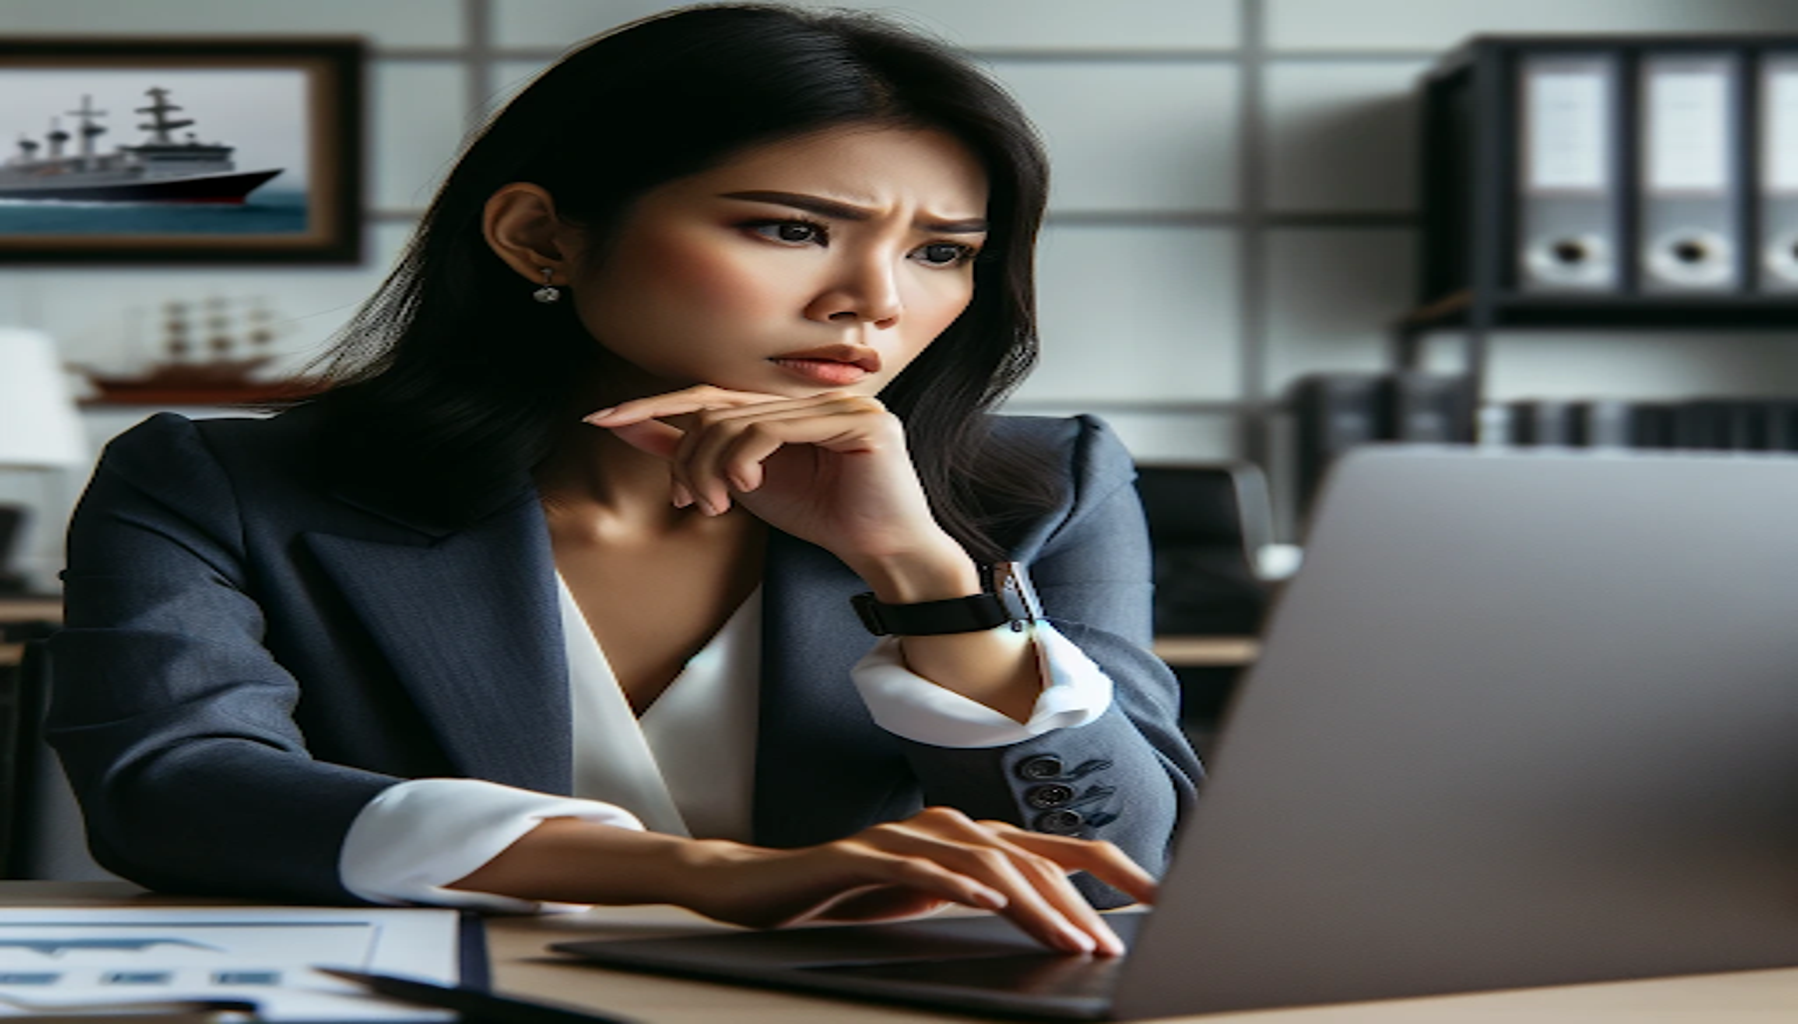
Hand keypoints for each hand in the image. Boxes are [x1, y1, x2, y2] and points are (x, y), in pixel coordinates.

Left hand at [585, 386, 969, 580]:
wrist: (883, 551)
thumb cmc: (823, 517)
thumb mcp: (744, 483)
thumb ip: (695, 452)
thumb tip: (632, 428)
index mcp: (789, 403)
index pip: (711, 394)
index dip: (654, 406)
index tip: (601, 420)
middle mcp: (813, 392)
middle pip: (718, 409)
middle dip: (688, 458)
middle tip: (691, 503)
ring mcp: (839, 400)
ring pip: (739, 421)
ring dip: (712, 469)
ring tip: (716, 506)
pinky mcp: (857, 420)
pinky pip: (773, 429)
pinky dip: (745, 459)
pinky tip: (746, 487)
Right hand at [669, 806, 1154, 955]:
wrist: (759, 885)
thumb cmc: (849, 892)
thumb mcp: (929, 897)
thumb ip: (981, 896)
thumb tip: (1051, 922)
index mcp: (965, 836)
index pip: (1050, 848)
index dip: (1108, 867)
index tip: (1158, 896)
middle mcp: (942, 825)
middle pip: (1023, 857)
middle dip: (1074, 904)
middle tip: (1108, 945)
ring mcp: (901, 836)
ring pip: (980, 861)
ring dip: (1029, 901)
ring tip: (1064, 935)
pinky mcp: (859, 855)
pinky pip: (913, 866)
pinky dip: (951, 883)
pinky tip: (981, 902)